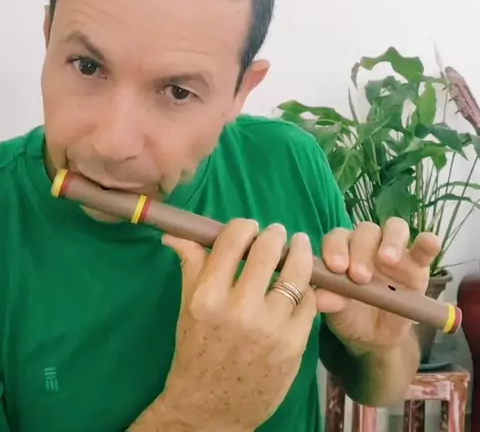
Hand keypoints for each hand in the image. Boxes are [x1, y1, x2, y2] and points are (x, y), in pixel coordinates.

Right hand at [158, 220, 316, 431]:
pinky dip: (307, 289)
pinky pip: (309, 302)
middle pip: (268, 250)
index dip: (245, 227)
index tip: (250, 228)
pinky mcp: (294, 345)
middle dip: (276, 235)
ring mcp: (270, 328)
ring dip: (299, 253)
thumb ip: (190, 265)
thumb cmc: (196, 352)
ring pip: (296, 273)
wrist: (211, 409)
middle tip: (278, 234)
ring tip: (299, 246)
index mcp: (207, 296)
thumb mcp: (188, 307)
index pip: (233, 239)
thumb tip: (176, 233)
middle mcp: (239, 310)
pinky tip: (302, 285)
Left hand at [315, 218, 440, 354]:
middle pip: (365, 230)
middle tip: (359, 276)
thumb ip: (329, 299)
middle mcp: (368, 245)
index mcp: (344, 250)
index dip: (335, 248)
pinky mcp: (418, 265)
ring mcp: (395, 252)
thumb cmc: (350, 314)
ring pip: (394, 229)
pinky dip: (428, 242)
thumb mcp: (337, 310)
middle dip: (361, 249)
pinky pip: (424, 247)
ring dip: (390, 241)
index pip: (338, 237)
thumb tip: (318, 297)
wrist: (375, 338)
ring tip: (387, 259)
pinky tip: (430, 243)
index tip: (336, 268)